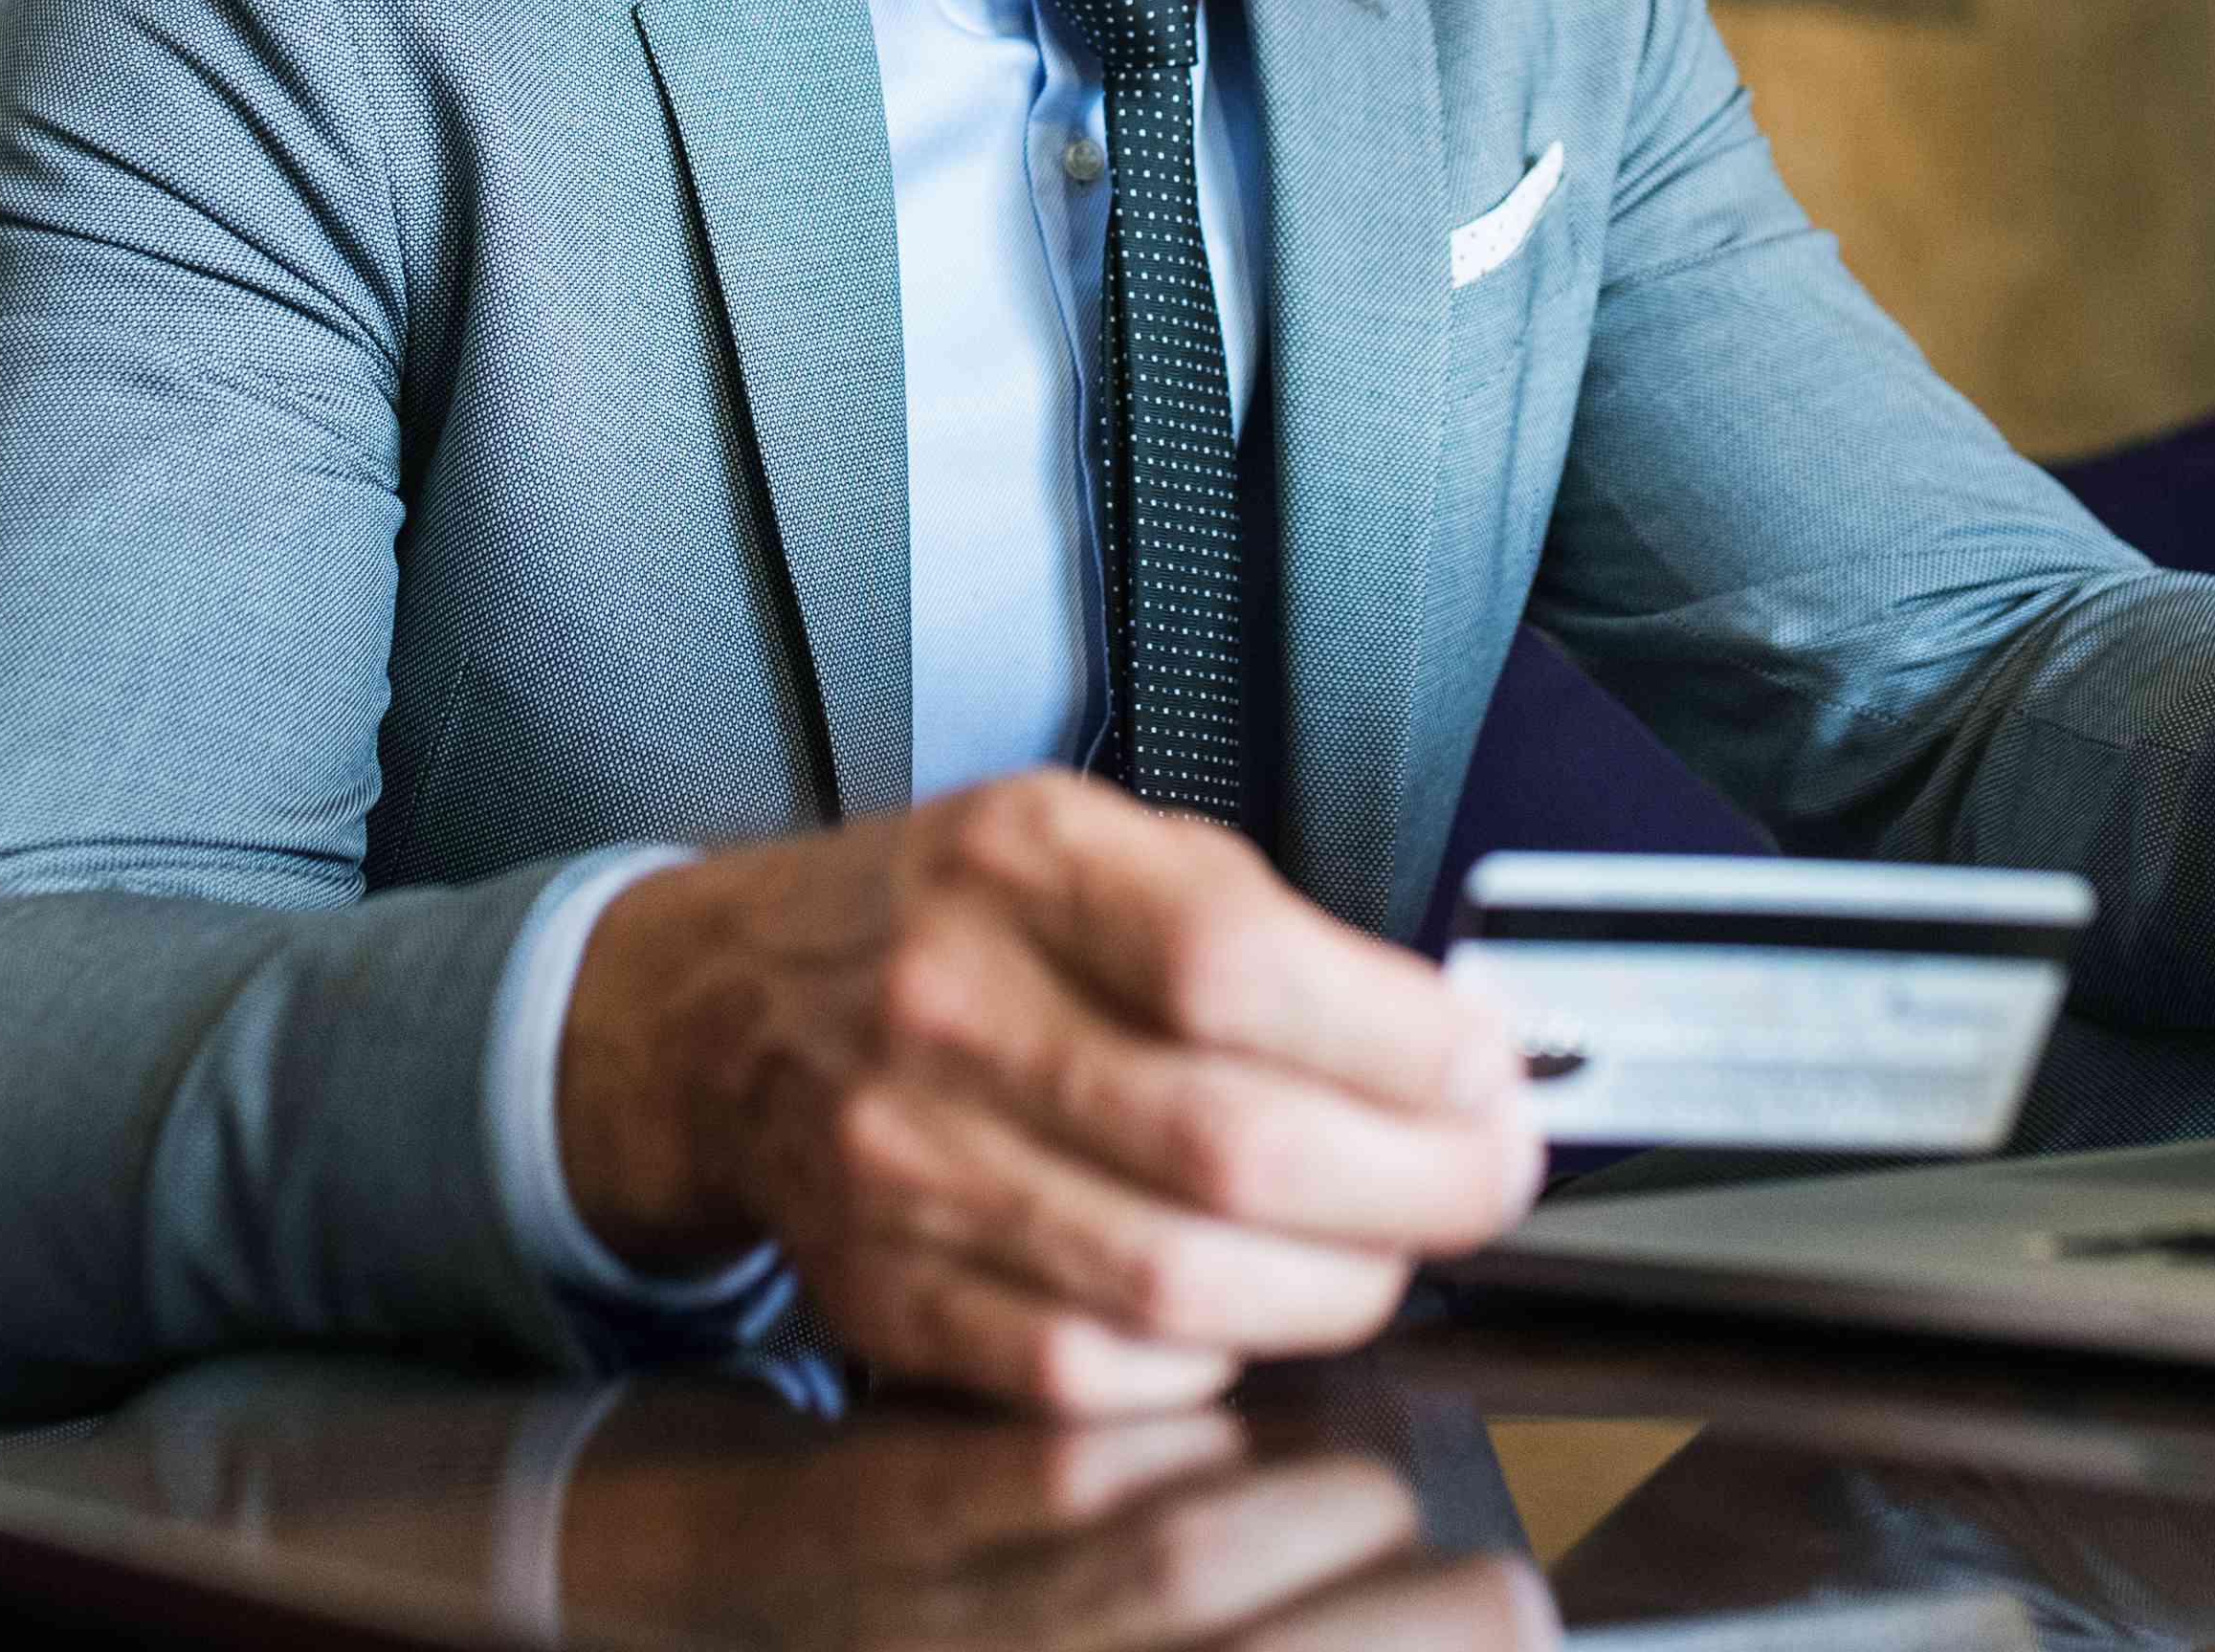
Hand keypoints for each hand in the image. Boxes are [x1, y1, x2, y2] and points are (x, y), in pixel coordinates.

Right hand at [557, 769, 1548, 1409]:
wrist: (724, 1008)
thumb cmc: (942, 919)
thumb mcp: (1090, 840)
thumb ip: (1258, 928)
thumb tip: (1447, 1047)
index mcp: (1024, 861)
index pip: (1236, 963)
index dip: (1399, 1040)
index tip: (1490, 1070)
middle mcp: (952, 1006)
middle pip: (1229, 1145)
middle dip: (1413, 1186)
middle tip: (1484, 1179)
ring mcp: (906, 1161)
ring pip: (1177, 1286)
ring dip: (1333, 1288)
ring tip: (1383, 1249)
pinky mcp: (884, 1291)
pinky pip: (1086, 1374)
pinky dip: (1202, 1364)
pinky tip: (1239, 1309)